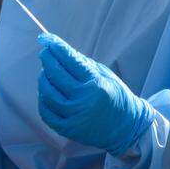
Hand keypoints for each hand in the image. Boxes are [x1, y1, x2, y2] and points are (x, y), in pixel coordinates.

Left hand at [37, 33, 154, 156]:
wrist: (126, 128)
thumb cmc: (116, 97)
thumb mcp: (105, 74)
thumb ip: (83, 63)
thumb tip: (61, 49)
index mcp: (96, 84)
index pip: (70, 60)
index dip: (56, 47)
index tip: (46, 38)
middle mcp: (84, 100)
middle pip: (55, 75)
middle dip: (47, 59)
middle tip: (45, 51)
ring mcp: (74, 116)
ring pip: (47, 93)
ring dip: (43, 79)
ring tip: (46, 72)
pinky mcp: (68, 130)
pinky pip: (46, 113)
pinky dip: (43, 100)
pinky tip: (46, 92)